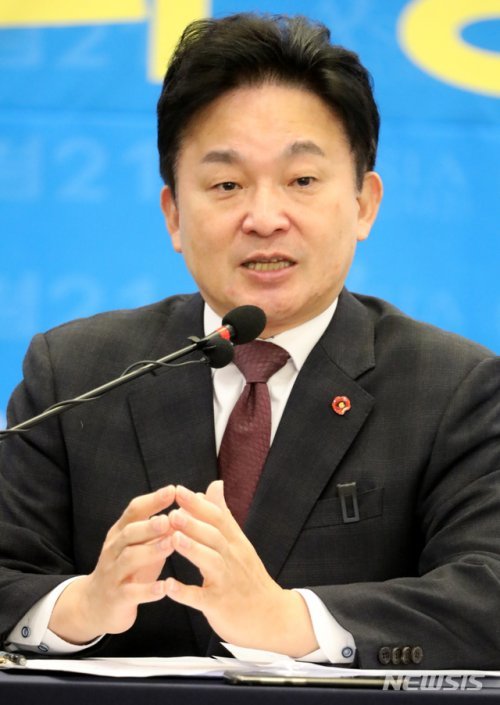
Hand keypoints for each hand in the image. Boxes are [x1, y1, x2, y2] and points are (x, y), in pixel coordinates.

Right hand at [49, 485, 175, 643]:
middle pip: (130, 532)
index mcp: (120, 533)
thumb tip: (187, 505)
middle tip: (169, 519)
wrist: (94, 607)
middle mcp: (114, 550)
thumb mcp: (139, 546)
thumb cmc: (128, 570)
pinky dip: (148, 590)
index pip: (134, 511)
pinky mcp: (117, 598)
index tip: (172, 490)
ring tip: (171, 545)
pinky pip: (131, 593)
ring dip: (151, 551)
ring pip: (129, 559)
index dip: (152, 500)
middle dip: (150, 525)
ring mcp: (113, 574)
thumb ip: (158, 528)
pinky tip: (164, 587)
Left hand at [165, 481, 317, 656]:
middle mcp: (232, 558)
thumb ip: (223, 514)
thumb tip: (214, 485)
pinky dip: (185, 593)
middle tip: (171, 512)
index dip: (198, 504)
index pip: (218, 518)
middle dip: (193, 523)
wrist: (272, 616)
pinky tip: (169, 587)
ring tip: (173, 539)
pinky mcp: (220, 605)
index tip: (178, 490)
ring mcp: (227, 581)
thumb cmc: (248, 577)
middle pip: (214, 536)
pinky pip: (202, 598)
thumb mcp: (239, 542)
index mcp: (235, 543)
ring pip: (211, 562)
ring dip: (192, 549)